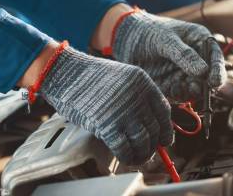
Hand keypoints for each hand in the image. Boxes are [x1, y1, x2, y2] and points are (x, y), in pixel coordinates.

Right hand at [40, 46, 172, 164]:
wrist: (66, 74)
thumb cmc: (91, 78)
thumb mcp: (123, 79)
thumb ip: (138, 97)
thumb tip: (150, 127)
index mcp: (144, 83)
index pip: (164, 112)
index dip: (166, 130)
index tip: (165, 140)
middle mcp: (138, 98)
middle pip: (155, 129)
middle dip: (153, 145)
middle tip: (149, 152)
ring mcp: (124, 112)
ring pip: (143, 142)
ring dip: (142, 154)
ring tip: (138, 157)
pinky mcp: (108, 126)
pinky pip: (125, 149)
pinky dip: (128, 157)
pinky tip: (126, 158)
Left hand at [112, 10, 226, 101]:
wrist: (125, 38)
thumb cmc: (149, 31)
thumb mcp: (166, 39)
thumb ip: (184, 55)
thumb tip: (204, 72)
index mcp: (200, 42)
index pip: (215, 58)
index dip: (218, 70)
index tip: (215, 81)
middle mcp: (196, 60)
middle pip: (209, 77)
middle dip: (206, 85)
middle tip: (200, 89)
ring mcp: (184, 73)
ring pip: (196, 88)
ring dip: (193, 91)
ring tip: (184, 87)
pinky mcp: (172, 85)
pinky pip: (180, 94)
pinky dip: (179, 95)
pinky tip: (173, 89)